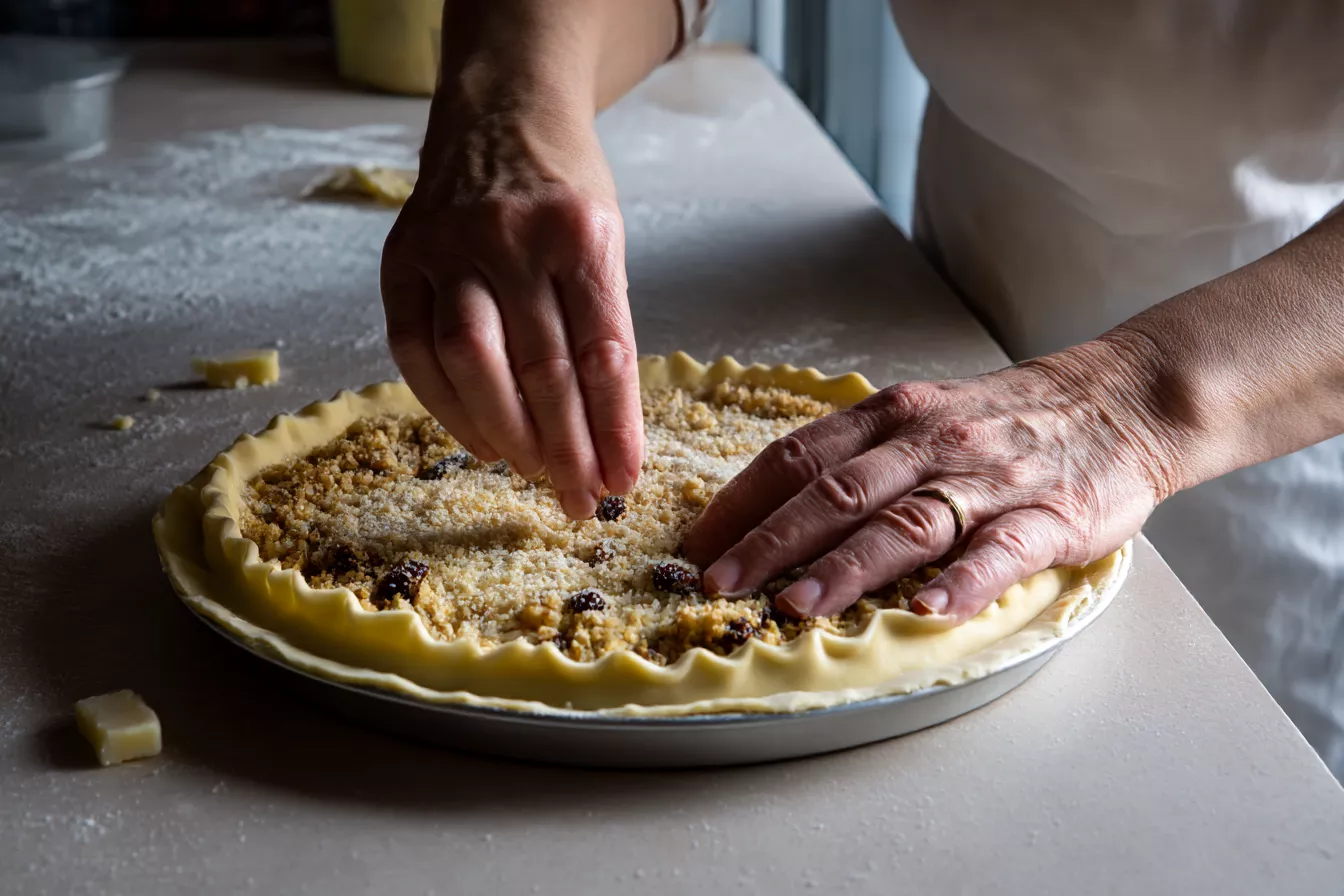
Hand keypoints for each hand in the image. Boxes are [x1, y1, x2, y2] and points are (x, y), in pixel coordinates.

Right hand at [380, 85, 641, 520]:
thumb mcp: (605, 243)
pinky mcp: (400, 261)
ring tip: (532, 474)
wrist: (498, 113)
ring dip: (503, 435)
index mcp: (580, 233)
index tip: (623, 482)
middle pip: (539, 368)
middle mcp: (511, 237)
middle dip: (564, 449)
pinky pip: (415, 351)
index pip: (603, 351)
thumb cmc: (564, 194)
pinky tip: (482, 442)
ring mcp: (448, 247)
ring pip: (470, 363)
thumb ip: (602, 329)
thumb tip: (605, 440)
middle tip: (579, 501)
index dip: (613, 428)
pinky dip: (449, 408)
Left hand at [682, 339, 1184, 621]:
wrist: (1121, 400)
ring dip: (844, 568)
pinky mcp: (1047, 516)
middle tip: (715, 584)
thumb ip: (858, 456)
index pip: (798, 457)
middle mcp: (928, 442)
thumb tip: (771, 508)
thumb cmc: (1005, 418)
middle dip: (768, 542)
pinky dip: (959, 583)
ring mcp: (986, 479)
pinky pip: (998, 551)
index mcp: (890, 417)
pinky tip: (924, 613)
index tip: (695, 544)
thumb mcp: (921, 415)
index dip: (740, 502)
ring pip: (903, 523)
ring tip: (795, 607)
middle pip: (835, 493)